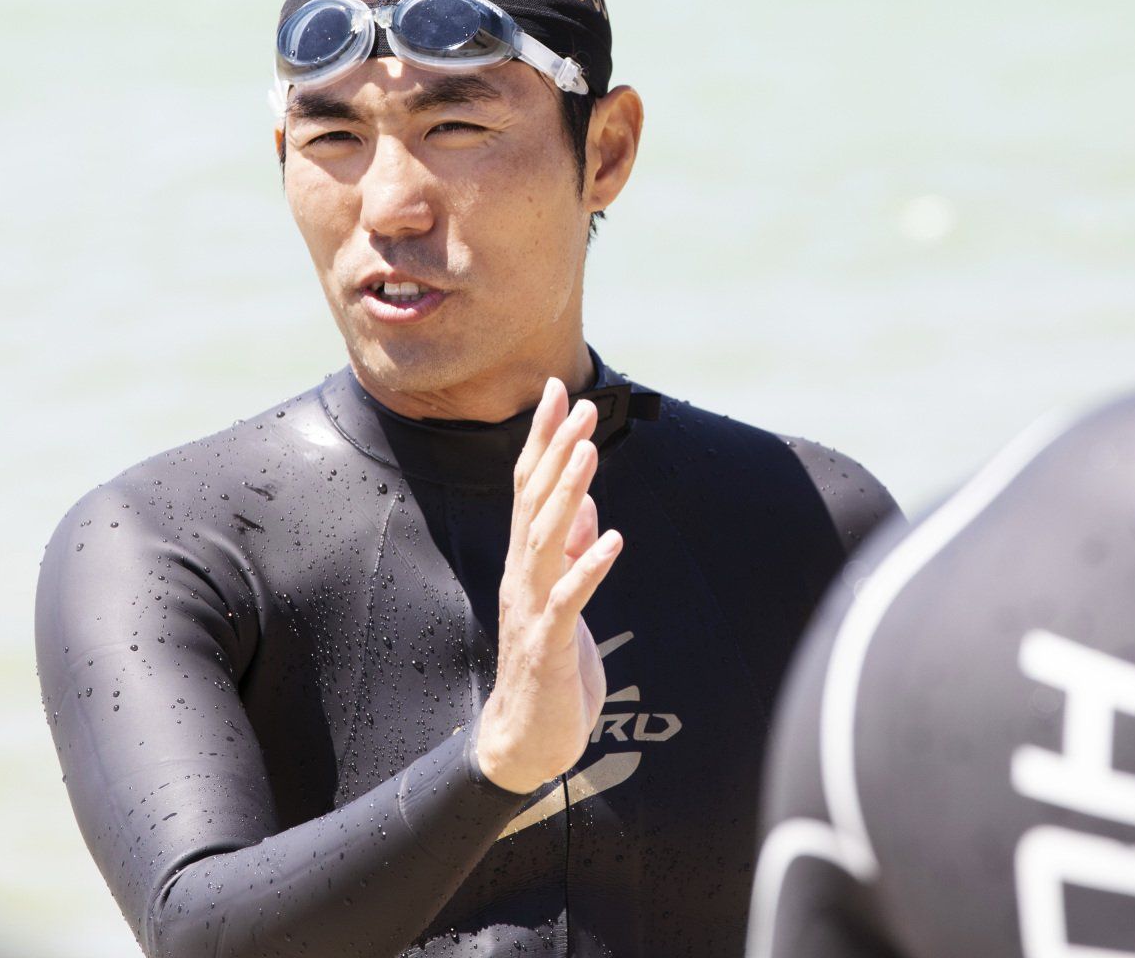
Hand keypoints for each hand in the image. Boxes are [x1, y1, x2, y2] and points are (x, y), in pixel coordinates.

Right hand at [475, 379, 625, 794]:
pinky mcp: (548, 644)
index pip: (530, 489)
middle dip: (557, 451)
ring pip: (545, 539)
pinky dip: (588, 568)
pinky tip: (611, 539)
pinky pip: (568, 600)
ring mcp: (531, 609)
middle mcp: (523, 576)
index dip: (544, 440)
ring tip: (589, 452)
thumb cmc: (548, 670)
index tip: (558, 392)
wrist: (525, 742)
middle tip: (579, 403)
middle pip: (534, 502)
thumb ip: (570, 553)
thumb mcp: (564, 601)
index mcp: (527, 563)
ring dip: (567, 493)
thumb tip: (585, 507)